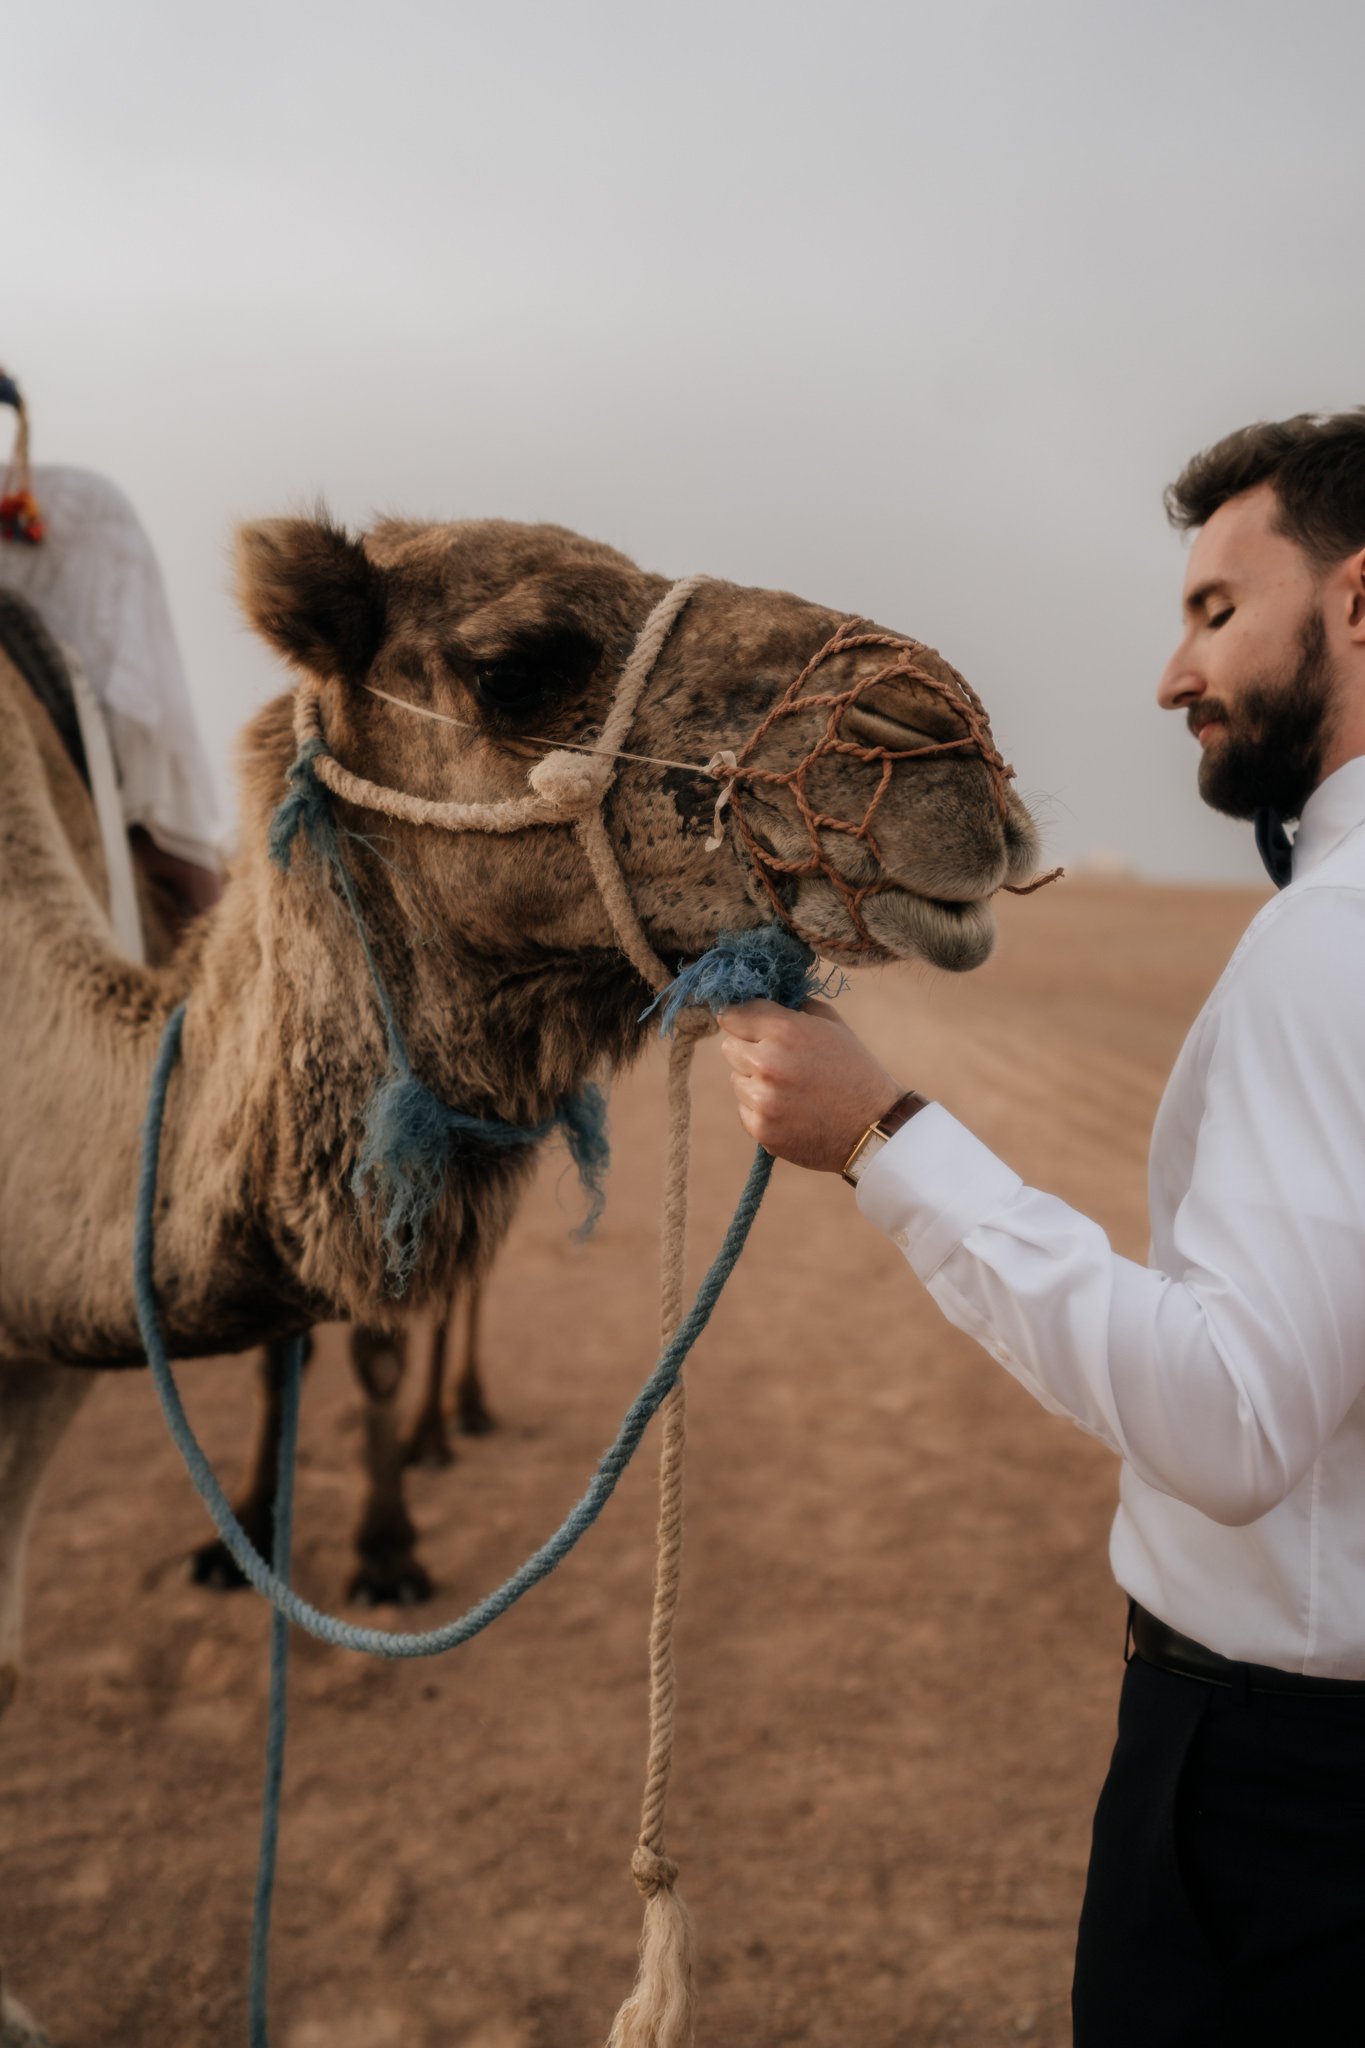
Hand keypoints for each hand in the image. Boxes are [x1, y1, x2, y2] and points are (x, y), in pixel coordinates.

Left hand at [717, 997, 904, 1172]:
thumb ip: (792, 1008)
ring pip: (735, 1079)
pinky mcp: (761, 1129)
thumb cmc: (854, 1069)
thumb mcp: (832, 1024)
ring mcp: (762, 1099)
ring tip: (790, 1088)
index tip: (747, 1024)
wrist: (873, 1126)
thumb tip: (760, 998)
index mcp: (785, 1030)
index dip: (742, 1019)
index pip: (733, 1014)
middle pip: (729, 1046)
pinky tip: (790, 1109)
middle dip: (749, 1049)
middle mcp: (767, 1062)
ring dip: (754, 1081)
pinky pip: (744, 1109)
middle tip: (778, 1060)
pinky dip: (760, 1109)